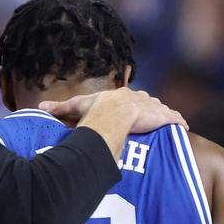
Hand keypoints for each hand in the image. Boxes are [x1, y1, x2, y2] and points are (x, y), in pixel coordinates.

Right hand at [40, 89, 186, 133]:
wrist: (112, 113)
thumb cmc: (94, 110)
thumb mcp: (76, 108)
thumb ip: (60, 108)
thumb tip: (40, 108)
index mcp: (119, 96)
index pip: (128, 98)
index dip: (131, 103)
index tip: (133, 108)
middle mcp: (138, 98)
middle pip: (146, 102)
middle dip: (150, 108)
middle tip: (152, 117)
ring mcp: (151, 107)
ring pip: (161, 110)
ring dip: (165, 116)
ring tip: (170, 124)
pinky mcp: (161, 116)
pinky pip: (173, 119)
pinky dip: (178, 122)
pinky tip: (183, 127)